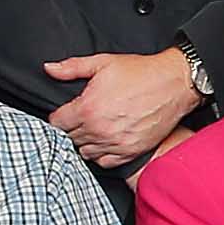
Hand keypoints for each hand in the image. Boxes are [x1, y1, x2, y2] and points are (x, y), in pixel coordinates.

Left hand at [42, 49, 207, 171]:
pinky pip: (105, 162)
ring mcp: (115, 143)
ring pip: (85, 152)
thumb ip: (72, 68)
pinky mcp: (131, 152)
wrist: (174, 84)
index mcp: (87, 108)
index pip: (57, 123)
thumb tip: (49, 68)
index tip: (67, 112)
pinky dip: (102, 153)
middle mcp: (99, 129)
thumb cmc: (140, 72)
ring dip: (86, 142)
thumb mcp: (103, 63)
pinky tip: (107, 140)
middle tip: (83, 118)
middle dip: (73, 128)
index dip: (59, 116)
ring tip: (95, 129)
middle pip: (70, 138)